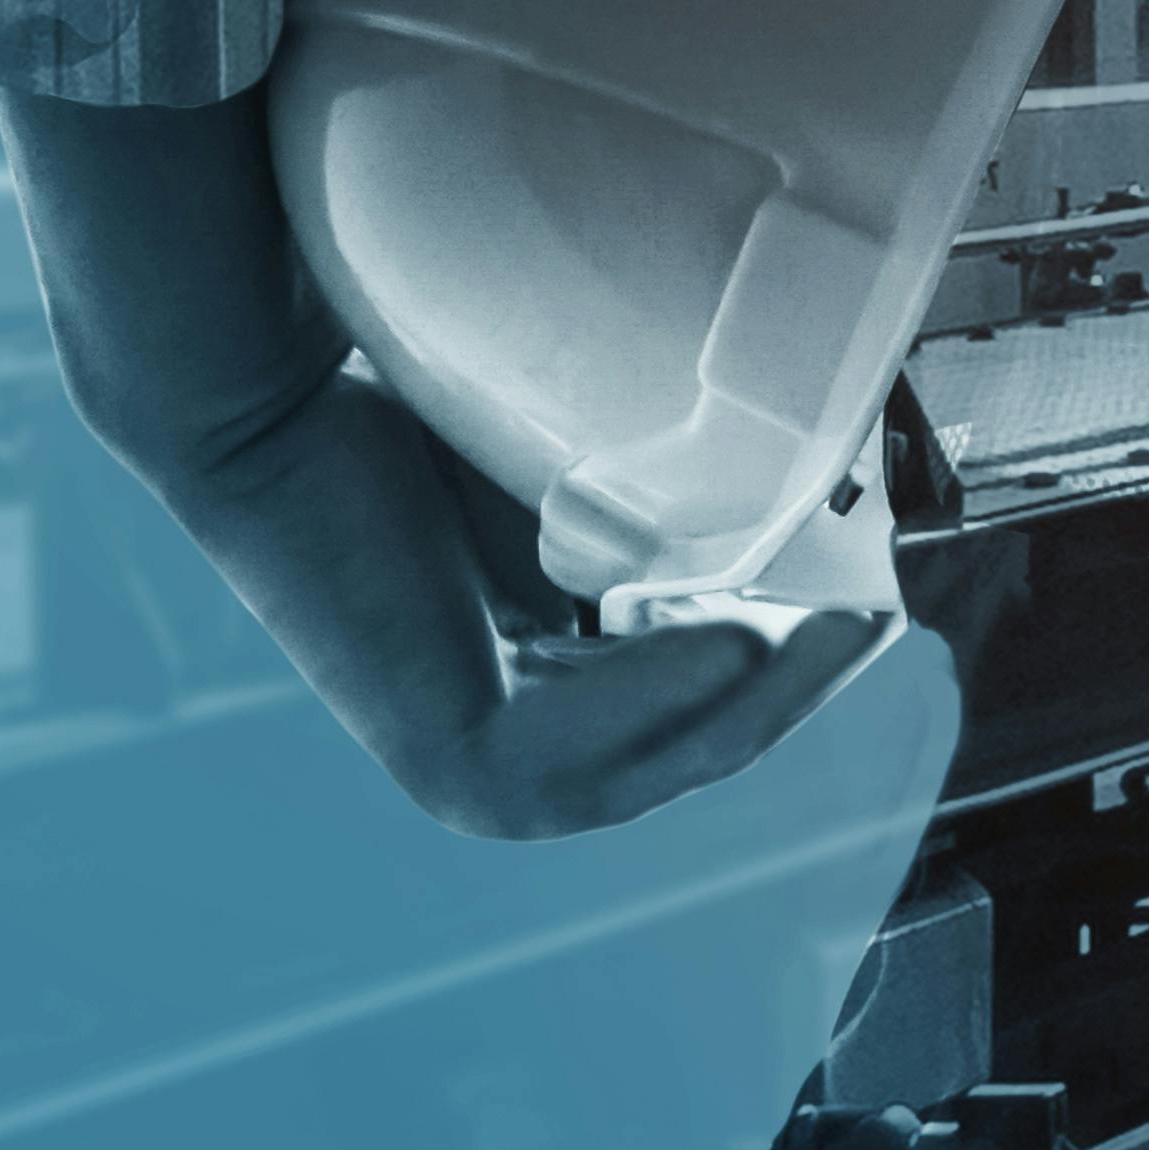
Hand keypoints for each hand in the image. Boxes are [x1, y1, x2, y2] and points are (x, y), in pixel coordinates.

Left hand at [6, 88, 893, 839]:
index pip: (692, 691)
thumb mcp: (576, 460)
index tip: (871, 585)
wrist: (270, 391)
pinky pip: (598, 754)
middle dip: (800, 683)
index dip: (793, 648)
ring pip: (661, 757)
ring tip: (836, 625)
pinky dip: (675, 699)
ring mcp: (477, 759)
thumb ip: (669, 494)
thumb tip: (820, 466)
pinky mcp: (451, 755)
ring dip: (760, 702)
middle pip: (696, 734)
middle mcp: (507, 729)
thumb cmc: (413, 399)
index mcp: (538, 662)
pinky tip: (740, 636)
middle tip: (878, 609)